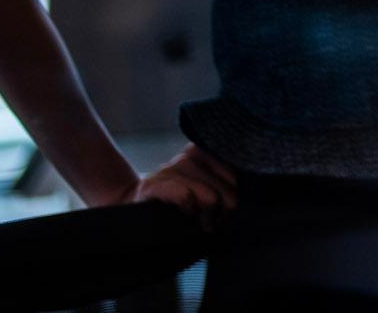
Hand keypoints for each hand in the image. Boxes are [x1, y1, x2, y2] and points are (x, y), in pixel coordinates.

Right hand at [115, 143, 237, 228]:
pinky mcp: (155, 185)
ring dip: (207, 217)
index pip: (238, 174)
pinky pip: (186, 197)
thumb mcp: (204, 190)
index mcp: (206, 153)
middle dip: (224, 212)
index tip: (226, 212)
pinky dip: (188, 211)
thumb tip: (243, 200)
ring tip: (200, 224)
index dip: (235, 196)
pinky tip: (183, 216)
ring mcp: (171, 168)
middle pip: (229, 187)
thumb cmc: (178, 205)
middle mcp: (190, 156)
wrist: (134, 212)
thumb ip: (224, 187)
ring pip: (209, 196)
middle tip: (213, 224)